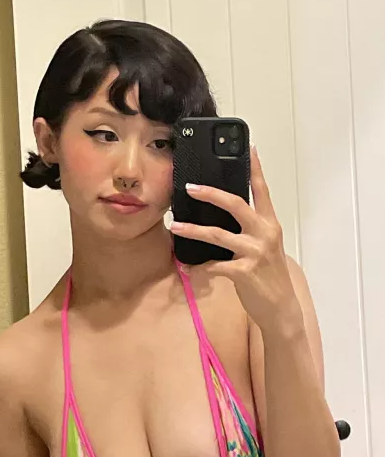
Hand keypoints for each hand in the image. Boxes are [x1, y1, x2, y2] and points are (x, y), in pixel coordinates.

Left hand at [170, 146, 303, 337]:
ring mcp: (255, 253)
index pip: (262, 190)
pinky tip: (186, 267)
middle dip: (211, 194)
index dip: (256, 168)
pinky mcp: (244, 272)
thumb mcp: (266, 246)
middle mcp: (264, 233)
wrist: (281, 309)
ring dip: (192, 230)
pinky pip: (214, 266)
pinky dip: (198, 267)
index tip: (249, 148)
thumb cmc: (269, 274)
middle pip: (236, 205)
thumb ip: (250, 228)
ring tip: (174, 226)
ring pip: (217, 235)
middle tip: (191, 187)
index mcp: (270, 224)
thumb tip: (224, 212)